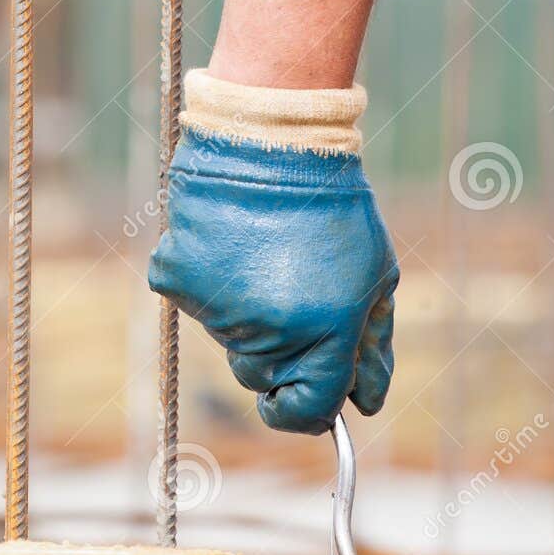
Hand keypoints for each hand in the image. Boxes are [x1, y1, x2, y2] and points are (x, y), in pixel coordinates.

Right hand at [148, 130, 397, 434]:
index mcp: (323, 334)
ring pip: (228, 340)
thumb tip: (365, 404)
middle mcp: (266, 330)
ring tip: (262, 255)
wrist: (271, 142)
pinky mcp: (176, 281)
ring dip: (245, 314)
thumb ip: (372, 348)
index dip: (307, 410)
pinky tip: (228, 244)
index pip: (305, 412)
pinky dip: (208, 283)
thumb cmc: (333, 208)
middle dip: (279, 354)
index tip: (308, 397)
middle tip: (290, 296)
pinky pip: (193, 304)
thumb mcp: (377, 276)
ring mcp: (215, 307)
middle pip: (262, 378)